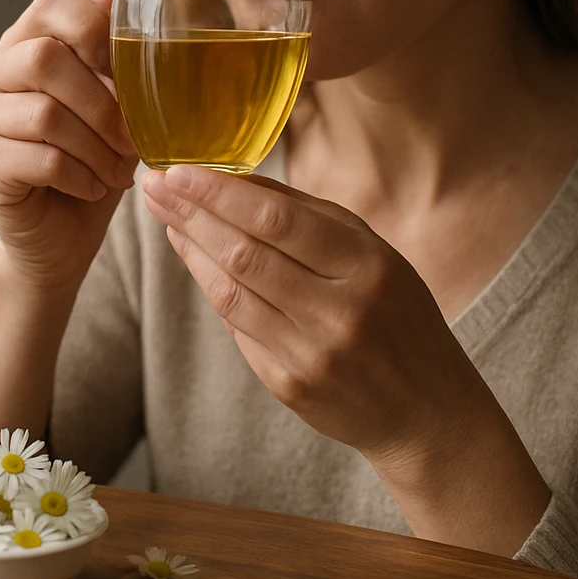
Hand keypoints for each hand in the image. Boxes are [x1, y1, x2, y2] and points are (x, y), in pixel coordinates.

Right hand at [0, 0, 139, 290]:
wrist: (59, 234)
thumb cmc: (90, 159)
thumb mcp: (113, 103)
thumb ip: (109, 50)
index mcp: (23, 43)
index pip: (50, 2)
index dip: (94, 26)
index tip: (123, 68)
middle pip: (46, 59)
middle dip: (104, 102)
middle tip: (132, 139)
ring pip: (47, 115)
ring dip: (97, 148)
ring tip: (118, 170)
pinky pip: (42, 159)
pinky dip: (81, 176)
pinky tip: (94, 186)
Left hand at [140, 164, 550, 552]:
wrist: (425, 409)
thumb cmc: (396, 314)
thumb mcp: (373, 254)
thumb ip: (308, 217)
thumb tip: (235, 179)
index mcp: (366, 266)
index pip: (278, 221)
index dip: (220, 194)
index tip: (178, 170)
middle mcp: (339, 311)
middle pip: (245, 254)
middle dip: (191, 214)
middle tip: (152, 185)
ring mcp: (311, 354)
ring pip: (231, 292)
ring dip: (190, 249)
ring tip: (165, 217)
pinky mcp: (289, 386)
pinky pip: (238, 327)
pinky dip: (211, 287)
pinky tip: (193, 259)